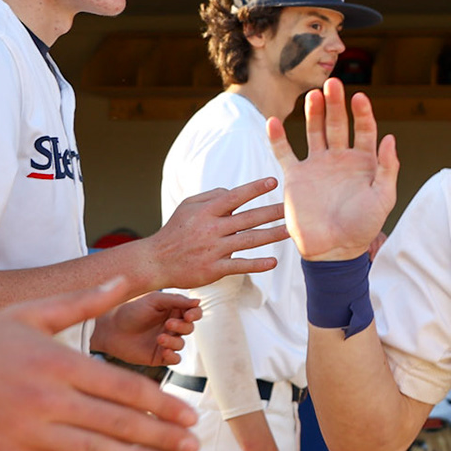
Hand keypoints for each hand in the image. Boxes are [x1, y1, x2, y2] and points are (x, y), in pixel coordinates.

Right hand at [0, 281, 200, 450]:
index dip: (161, 404)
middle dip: (162, 437)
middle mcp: (47, 397)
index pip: (123, 387)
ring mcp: (24, 432)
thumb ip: (82, 302)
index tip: (190, 416)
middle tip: (194, 449)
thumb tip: (123, 281)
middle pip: (118, 421)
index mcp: (57, 362)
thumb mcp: (28, 314)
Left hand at [91, 292, 198, 367]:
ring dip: (174, 341)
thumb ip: (176, 300)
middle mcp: (171, 326)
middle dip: (182, 327)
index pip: (193, 312)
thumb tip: (198, 302)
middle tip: (168, 324)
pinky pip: (175, 359)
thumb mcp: (154, 300)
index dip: (195, 314)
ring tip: (159, 338)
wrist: (109, 328)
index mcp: (172, 310)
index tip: (188, 315)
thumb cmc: (130, 310)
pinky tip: (164, 351)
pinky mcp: (159, 356)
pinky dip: (173, 356)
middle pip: (190, 328)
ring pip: (182, 343)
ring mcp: (166, 342)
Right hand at [140, 178, 289, 289]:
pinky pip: (240, 266)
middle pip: (249, 218)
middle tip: (295, 207)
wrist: (155, 261)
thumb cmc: (176, 230)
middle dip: (274, 212)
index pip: (235, 197)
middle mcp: (212, 229)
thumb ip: (212, 196)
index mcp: (206, 211)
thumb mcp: (188, 206)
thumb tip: (235, 191)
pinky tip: (273, 262)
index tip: (274, 181)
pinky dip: (257, 264)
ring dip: (273, 235)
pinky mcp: (213, 269)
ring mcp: (214, 250)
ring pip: (249, 241)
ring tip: (292, 231)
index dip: (254, 188)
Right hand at [265, 79, 399, 260]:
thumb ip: (388, 168)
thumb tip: (391, 137)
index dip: (363, 113)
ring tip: (313, 94)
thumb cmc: (363, 227)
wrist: (333, 250)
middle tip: (332, 83)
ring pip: (314, 132)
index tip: (359, 97)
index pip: (364, 130)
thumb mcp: (383, 198)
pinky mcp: (296, 177)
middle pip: (338, 124)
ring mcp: (317, 166)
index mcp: (364, 162)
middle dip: (336, 104)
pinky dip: (277, 137)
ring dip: (313, 112)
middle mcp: (340, 159)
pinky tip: (273, 120)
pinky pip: (284, 153)